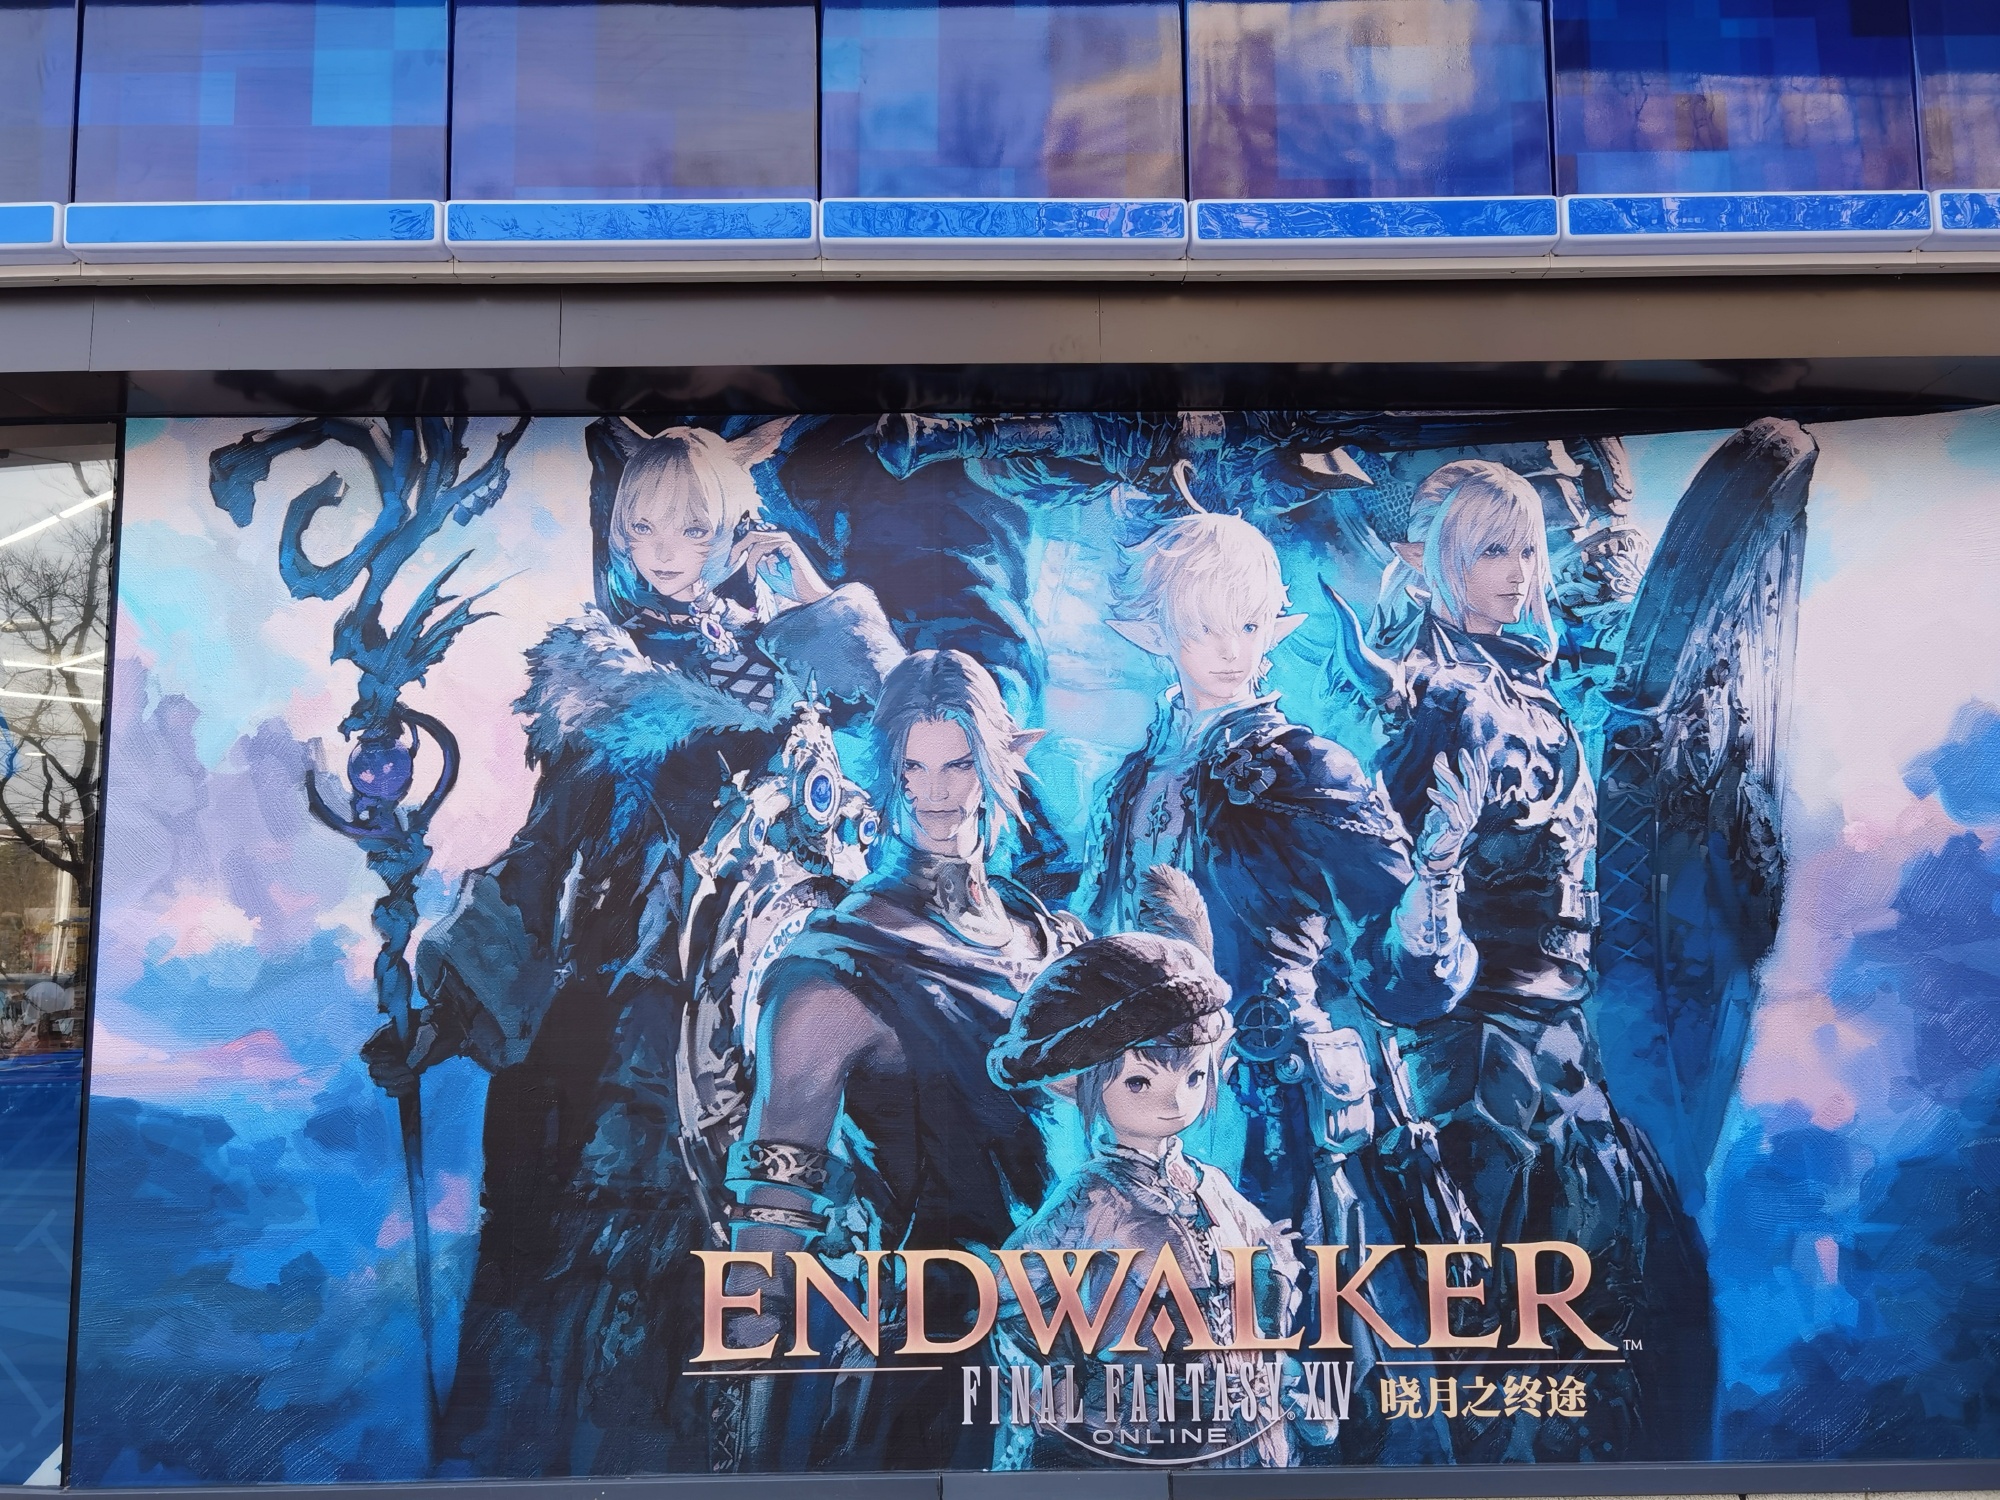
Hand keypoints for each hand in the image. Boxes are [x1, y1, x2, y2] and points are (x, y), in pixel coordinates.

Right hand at [359, 1002, 464, 1098]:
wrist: (449, 1032)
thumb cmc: (434, 1026)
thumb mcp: (420, 1031)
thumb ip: (409, 1047)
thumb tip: (405, 1064)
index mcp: (384, 1038)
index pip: (366, 1054)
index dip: (377, 1058)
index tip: (396, 1056)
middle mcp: (384, 1052)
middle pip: (373, 1071)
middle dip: (390, 1072)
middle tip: (408, 1069)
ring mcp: (392, 1065)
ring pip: (381, 1081)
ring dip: (395, 1081)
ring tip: (412, 1076)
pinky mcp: (401, 1077)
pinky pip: (390, 1090)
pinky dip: (399, 1090)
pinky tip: (411, 1085)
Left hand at [729, 527, 830, 605]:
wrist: (810, 595)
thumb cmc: (791, 585)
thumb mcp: (767, 571)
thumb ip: (757, 561)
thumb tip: (740, 555)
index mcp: (777, 540)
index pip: (752, 536)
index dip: (738, 547)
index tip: (730, 562)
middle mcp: (781, 536)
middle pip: (751, 534)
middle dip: (737, 549)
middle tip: (730, 563)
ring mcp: (786, 539)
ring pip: (755, 544)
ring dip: (750, 563)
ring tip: (752, 578)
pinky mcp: (788, 546)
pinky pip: (763, 550)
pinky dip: (758, 564)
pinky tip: (763, 576)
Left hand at [1414, 748, 1486, 876]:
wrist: (1436, 851)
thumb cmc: (1440, 824)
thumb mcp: (1441, 797)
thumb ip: (1443, 779)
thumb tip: (1441, 755)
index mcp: (1473, 803)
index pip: (1481, 781)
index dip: (1481, 766)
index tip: (1478, 750)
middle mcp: (1473, 811)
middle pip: (1474, 785)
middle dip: (1468, 767)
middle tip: (1462, 752)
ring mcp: (1466, 820)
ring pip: (1460, 794)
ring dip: (1448, 777)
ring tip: (1437, 764)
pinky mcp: (1455, 829)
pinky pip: (1450, 810)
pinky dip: (1440, 799)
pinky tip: (1430, 790)